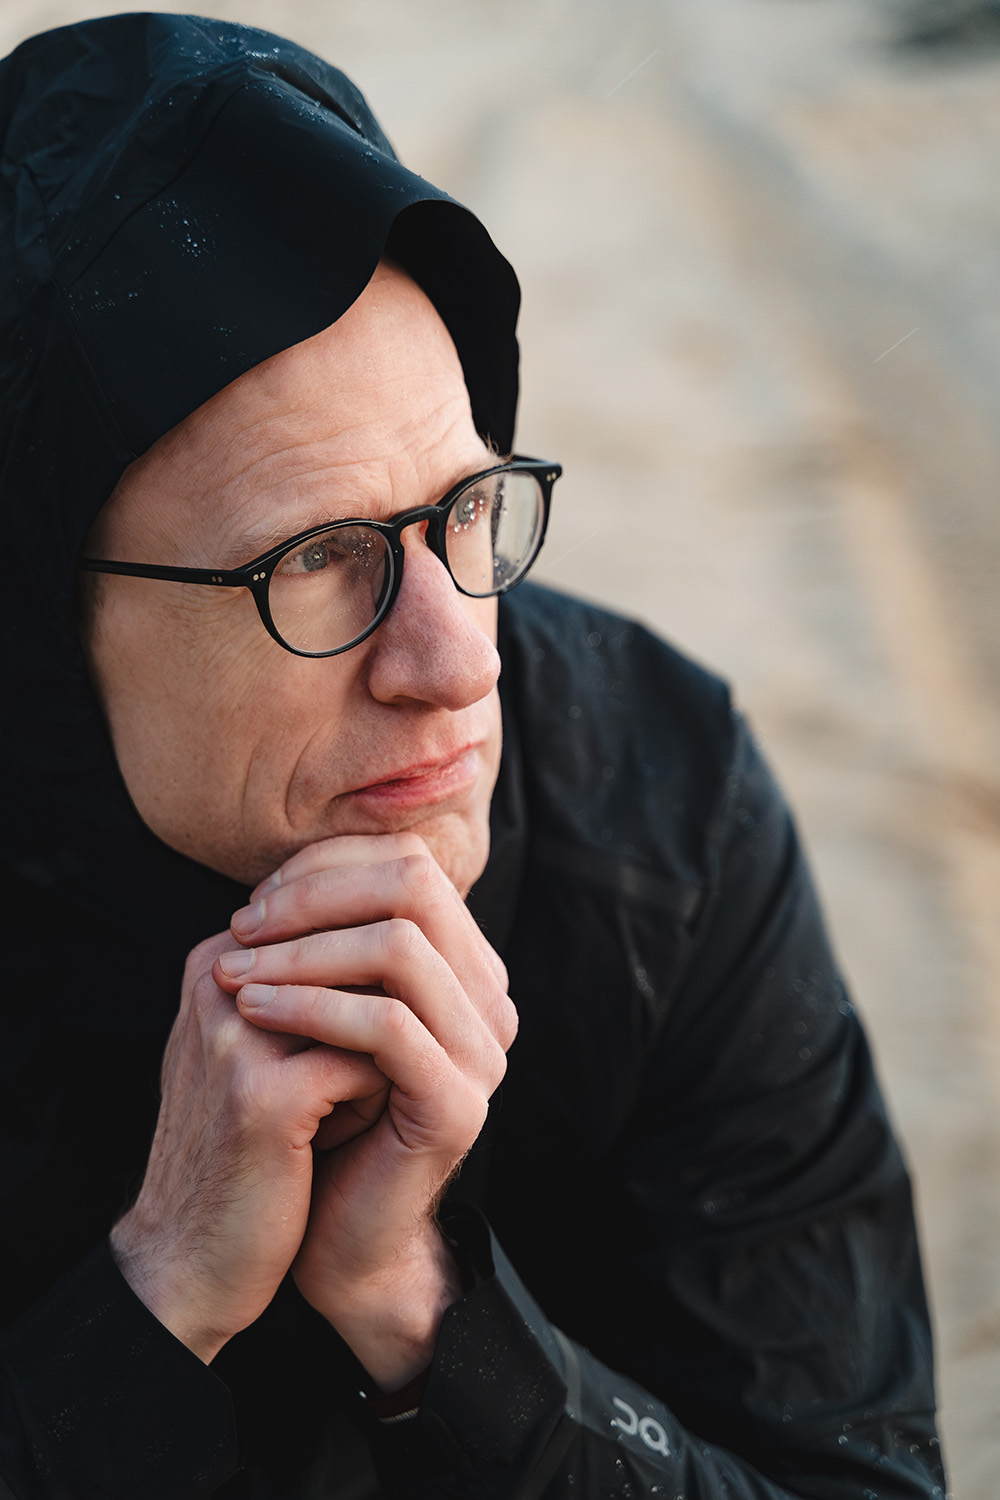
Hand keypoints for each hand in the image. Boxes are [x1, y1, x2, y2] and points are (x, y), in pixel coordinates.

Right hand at [111, 931, 384, 1362]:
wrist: (193, 1258)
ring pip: (374, 1003)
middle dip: (390, 1012)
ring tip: (366, 1099)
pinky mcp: (259, 1093)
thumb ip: (315, 987)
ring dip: (389, 1055)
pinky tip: (353, 1135)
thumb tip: (413, 934)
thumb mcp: (270, 1049)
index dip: (382, 979)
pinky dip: (379, 1100)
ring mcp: (235, 1032)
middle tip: (375, 1073)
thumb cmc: (248, 1149)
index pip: (340, 911)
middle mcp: (220, 979)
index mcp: (221, 958)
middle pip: (361, 948)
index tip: (367, 1042)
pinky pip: (369, 1065)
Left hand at [211, 832, 516, 1386]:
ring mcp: (482, 1052)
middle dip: (315, 896)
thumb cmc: (323, 1115)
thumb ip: (336, 940)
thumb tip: (290, 866)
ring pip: (400, 946)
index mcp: (466, 968)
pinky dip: (311, 1007)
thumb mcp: (328, 1010)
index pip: (410, 864)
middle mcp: (489, 1000)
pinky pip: (386, 1023)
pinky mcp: (458, 1103)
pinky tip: (254, 1013)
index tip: (254, 906)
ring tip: (235, 974)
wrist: (336, 1235)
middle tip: (242, 929)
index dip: (327, 869)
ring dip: (302, 950)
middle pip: (414, 886)